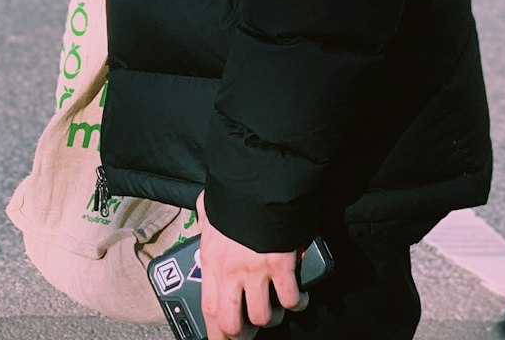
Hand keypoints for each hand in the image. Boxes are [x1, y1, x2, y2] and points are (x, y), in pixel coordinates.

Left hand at [195, 192, 309, 339]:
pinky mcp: (281, 264)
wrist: (258, 178)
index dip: (215, 334)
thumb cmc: (234, 192)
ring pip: (263, 316)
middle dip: (242, 335)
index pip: (208, 310)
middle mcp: (232, 271)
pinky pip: (290, 298)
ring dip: (271, 318)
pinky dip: (297, 303)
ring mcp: (256, 270)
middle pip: (233, 324)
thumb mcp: (212, 207)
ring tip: (276, 311)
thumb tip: (204, 213)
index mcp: (212, 260)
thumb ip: (206, 217)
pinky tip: (300, 299)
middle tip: (251, 331)